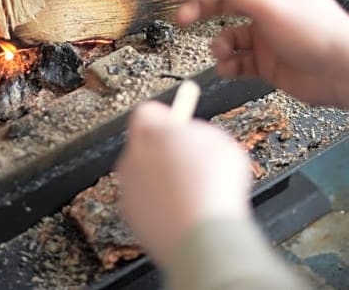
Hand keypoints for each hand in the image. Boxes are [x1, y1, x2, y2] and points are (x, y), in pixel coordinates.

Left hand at [116, 102, 252, 265]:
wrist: (203, 236)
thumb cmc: (214, 186)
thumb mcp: (220, 142)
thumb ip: (199, 133)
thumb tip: (191, 135)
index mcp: (150, 132)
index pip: (147, 112)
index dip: (166, 118)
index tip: (181, 126)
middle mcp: (131, 157)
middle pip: (144, 145)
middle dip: (163, 151)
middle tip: (191, 162)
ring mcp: (128, 189)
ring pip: (145, 176)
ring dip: (162, 180)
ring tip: (193, 193)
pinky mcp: (132, 217)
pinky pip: (147, 203)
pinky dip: (161, 205)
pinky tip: (184, 212)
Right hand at [167, 0, 348, 132]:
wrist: (345, 73)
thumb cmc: (320, 34)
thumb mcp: (271, 6)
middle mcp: (268, 8)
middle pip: (223, 5)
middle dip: (200, 12)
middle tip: (181, 19)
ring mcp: (268, 36)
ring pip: (229, 36)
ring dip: (220, 45)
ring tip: (222, 52)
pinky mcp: (269, 62)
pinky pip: (239, 62)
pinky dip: (230, 66)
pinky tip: (229, 68)